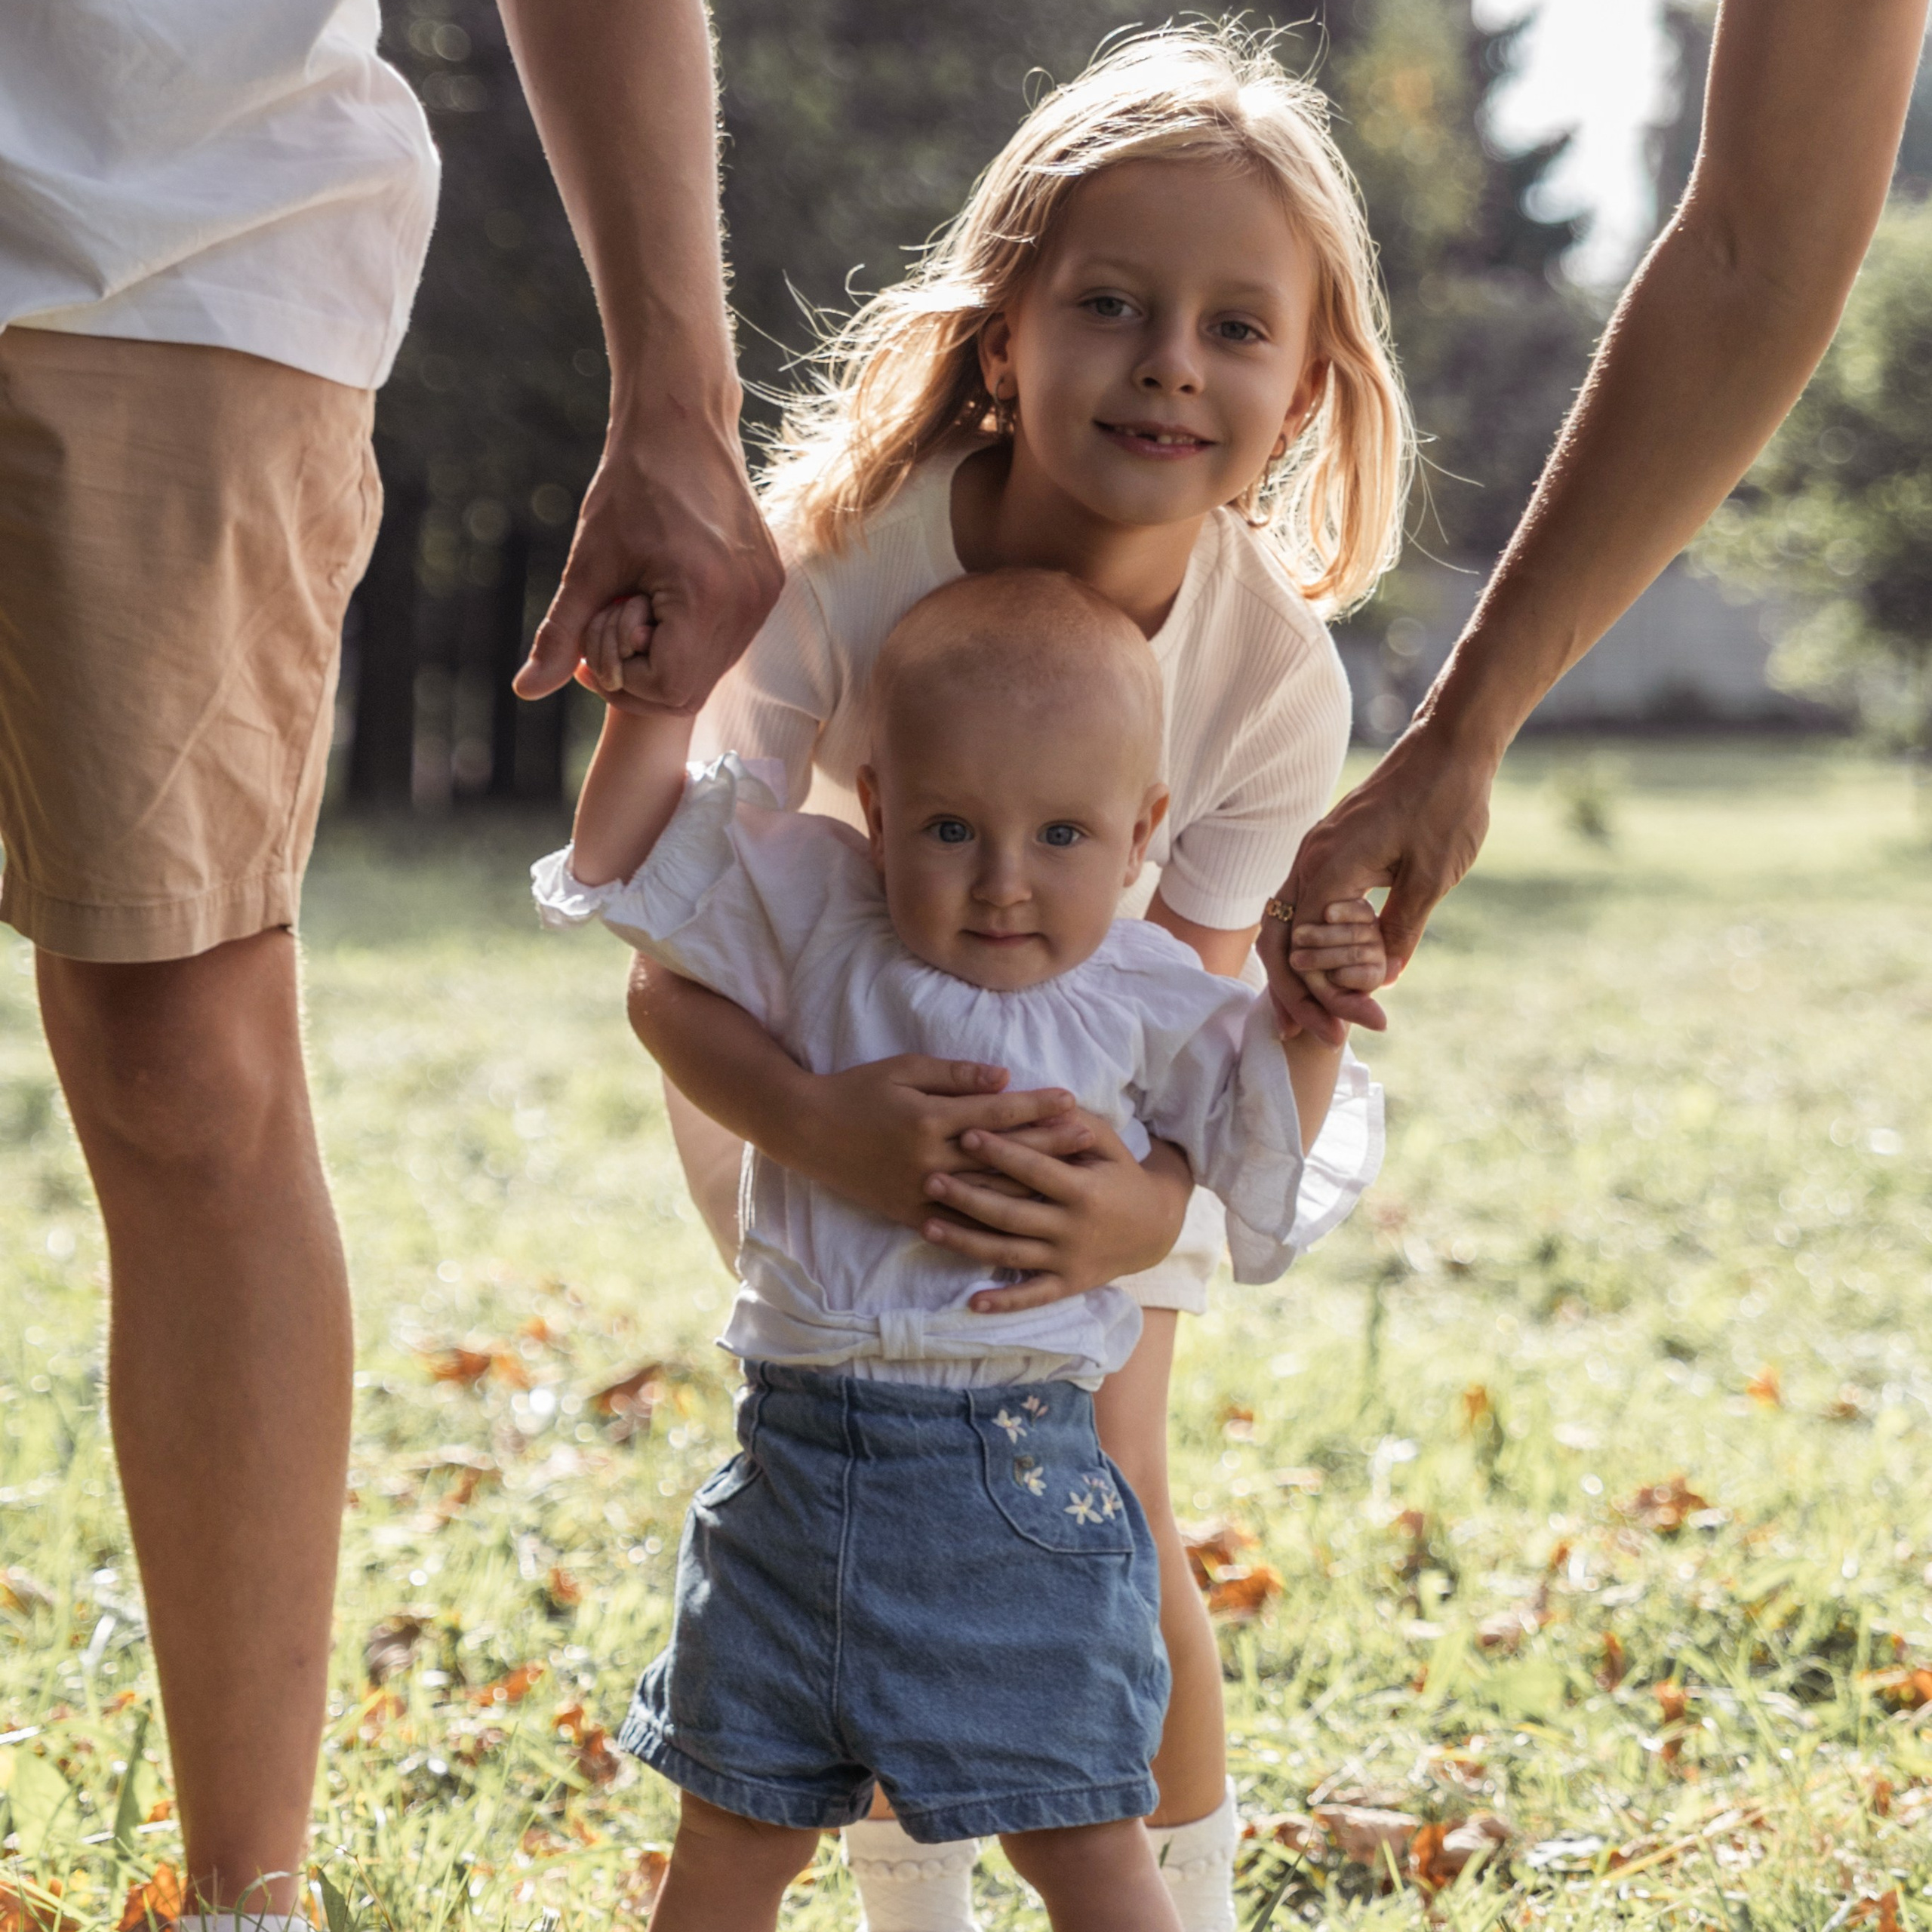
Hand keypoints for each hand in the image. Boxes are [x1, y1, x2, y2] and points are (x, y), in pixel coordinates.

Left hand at [513, 400, 783, 716]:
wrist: (681, 423)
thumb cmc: (630, 487)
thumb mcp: (586, 564)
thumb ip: (561, 633)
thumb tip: (525, 691)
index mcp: (707, 597)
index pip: (668, 689)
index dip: (621, 678)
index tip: (593, 638)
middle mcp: (748, 604)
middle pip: (690, 690)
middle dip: (639, 673)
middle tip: (606, 626)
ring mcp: (765, 596)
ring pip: (708, 671)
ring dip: (663, 656)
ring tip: (634, 608)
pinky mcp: (768, 585)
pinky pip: (725, 642)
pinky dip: (687, 637)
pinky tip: (661, 600)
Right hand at [783, 1056, 1093, 1229]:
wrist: (808, 1131)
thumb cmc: (857, 1090)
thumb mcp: (904, 1068)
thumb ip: (956, 1075)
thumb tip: (1004, 1077)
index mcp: (931, 1118)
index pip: (997, 1112)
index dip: (1036, 1106)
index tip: (1070, 1099)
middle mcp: (931, 1159)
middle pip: (1004, 1156)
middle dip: (1050, 1146)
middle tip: (1090, 1140)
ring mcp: (922, 1191)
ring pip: (989, 1195)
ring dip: (1033, 1186)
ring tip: (1070, 1181)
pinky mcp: (911, 1213)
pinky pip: (960, 1225)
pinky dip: (994, 1224)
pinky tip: (1025, 1224)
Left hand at [919, 1117, 1193, 1311]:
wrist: (1155, 1229)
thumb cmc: (1120, 1174)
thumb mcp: (1106, 1143)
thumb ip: (1070, 1124)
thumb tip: (1032, 1103)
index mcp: (1085, 1190)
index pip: (1034, 1170)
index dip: (1000, 1151)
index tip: (965, 1133)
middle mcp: (1074, 1229)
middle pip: (1011, 1213)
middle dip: (968, 1196)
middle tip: (929, 1178)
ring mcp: (1069, 1260)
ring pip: (1009, 1253)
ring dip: (966, 1242)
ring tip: (926, 1226)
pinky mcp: (1068, 1284)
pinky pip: (1032, 1296)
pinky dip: (1004, 1302)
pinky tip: (972, 1301)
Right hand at [1258, 716, 1497, 1042]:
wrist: (1449, 743)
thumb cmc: (1446, 803)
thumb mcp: (1432, 877)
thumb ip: (1401, 930)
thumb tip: (1384, 979)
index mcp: (1330, 866)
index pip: (1306, 949)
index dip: (1331, 994)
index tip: (1368, 1024)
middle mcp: (1310, 858)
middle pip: (1278, 941)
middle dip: (1296, 995)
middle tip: (1323, 1038)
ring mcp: (1316, 852)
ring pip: (1284, 924)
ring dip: (1299, 973)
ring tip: (1318, 1015)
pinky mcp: (1331, 849)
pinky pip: (1305, 905)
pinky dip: (1311, 942)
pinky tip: (1332, 968)